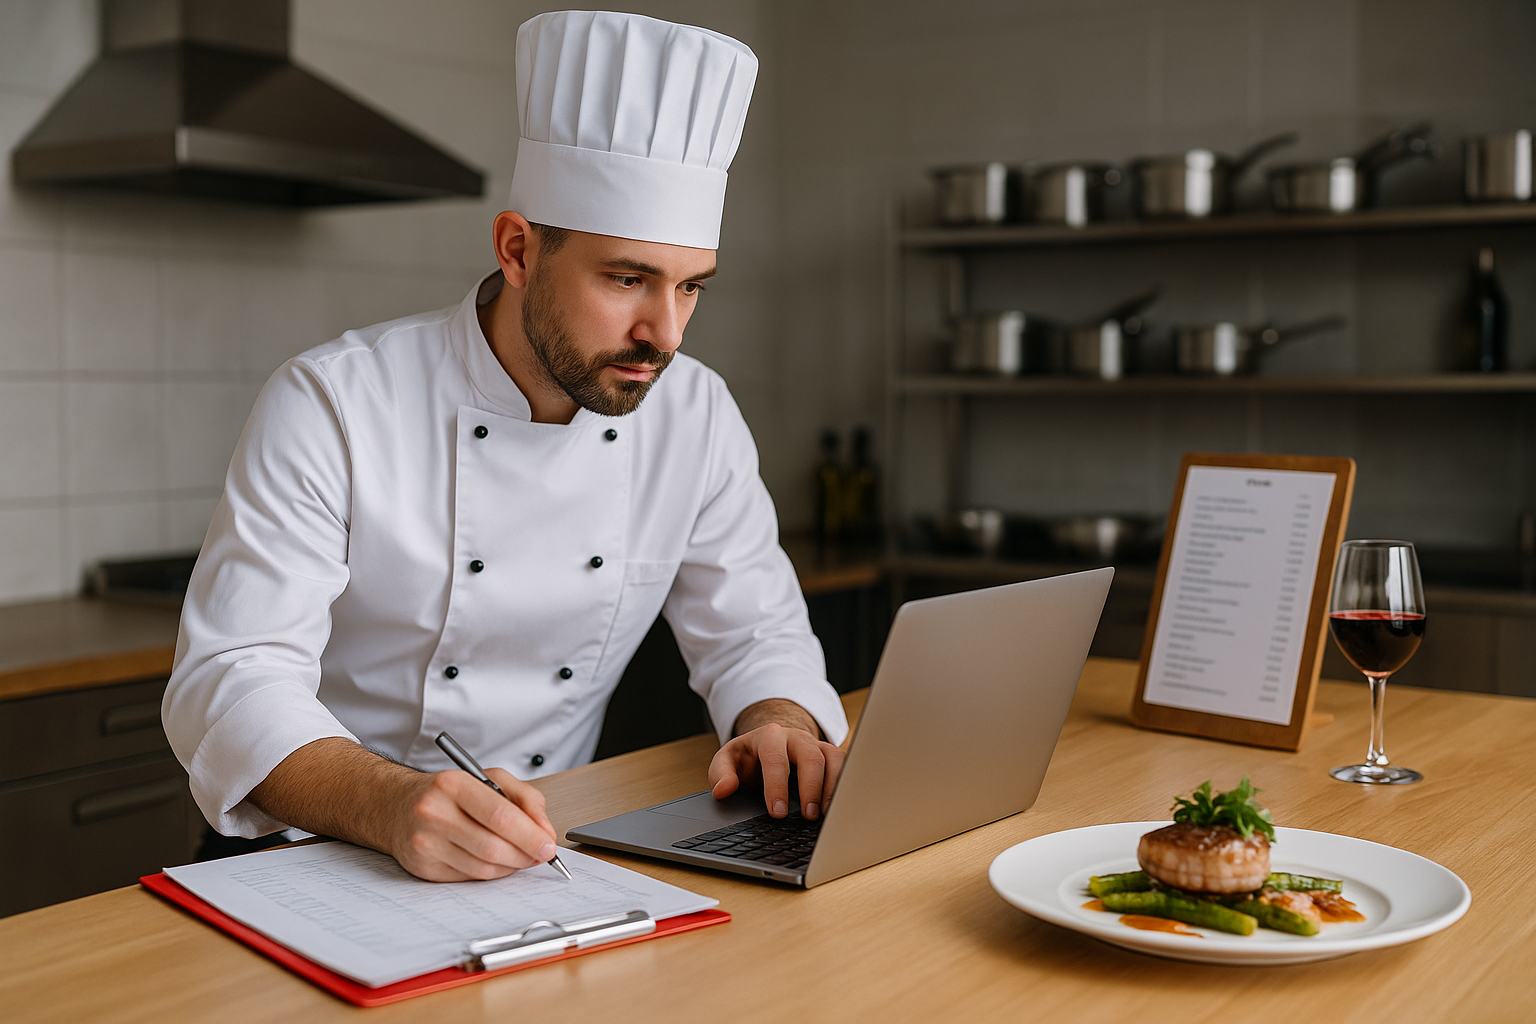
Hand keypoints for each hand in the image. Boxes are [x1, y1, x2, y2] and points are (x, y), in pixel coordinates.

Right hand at [248, 738, 559, 882]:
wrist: (394, 806)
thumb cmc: (448, 792)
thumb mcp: (489, 779)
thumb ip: (525, 800)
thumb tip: (545, 833)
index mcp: (452, 784)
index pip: (499, 816)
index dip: (529, 836)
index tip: (549, 847)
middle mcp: (433, 814)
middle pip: (492, 847)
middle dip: (525, 856)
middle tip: (541, 856)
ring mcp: (424, 843)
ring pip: (482, 868)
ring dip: (510, 867)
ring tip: (520, 856)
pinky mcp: (422, 867)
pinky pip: (468, 878)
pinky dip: (490, 873)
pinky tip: (496, 861)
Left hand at [708, 701, 844, 820]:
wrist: (769, 744)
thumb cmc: (749, 757)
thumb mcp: (727, 761)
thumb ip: (720, 774)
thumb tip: (722, 790)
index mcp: (770, 737)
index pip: (775, 759)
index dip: (777, 787)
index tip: (777, 813)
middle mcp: (797, 738)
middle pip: (811, 757)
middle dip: (811, 788)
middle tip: (808, 817)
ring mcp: (818, 746)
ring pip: (834, 759)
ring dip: (833, 788)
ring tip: (827, 816)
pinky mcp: (832, 757)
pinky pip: (846, 767)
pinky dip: (846, 787)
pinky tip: (840, 809)